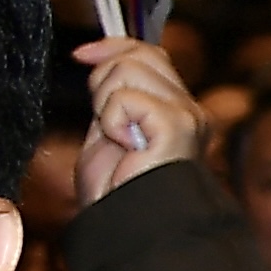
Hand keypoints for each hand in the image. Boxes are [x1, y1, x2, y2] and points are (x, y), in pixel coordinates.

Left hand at [69, 39, 204, 204]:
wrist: (129, 223)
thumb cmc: (118, 189)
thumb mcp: (108, 126)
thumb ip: (114, 93)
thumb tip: (95, 53)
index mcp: (175, 108)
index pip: (149, 53)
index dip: (113, 47)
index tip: (81, 55)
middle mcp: (188, 108)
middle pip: (139, 55)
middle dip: (104, 80)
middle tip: (107, 122)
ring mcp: (187, 116)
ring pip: (128, 70)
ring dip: (106, 103)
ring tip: (118, 137)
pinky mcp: (176, 125)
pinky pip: (125, 98)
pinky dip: (112, 121)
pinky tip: (124, 144)